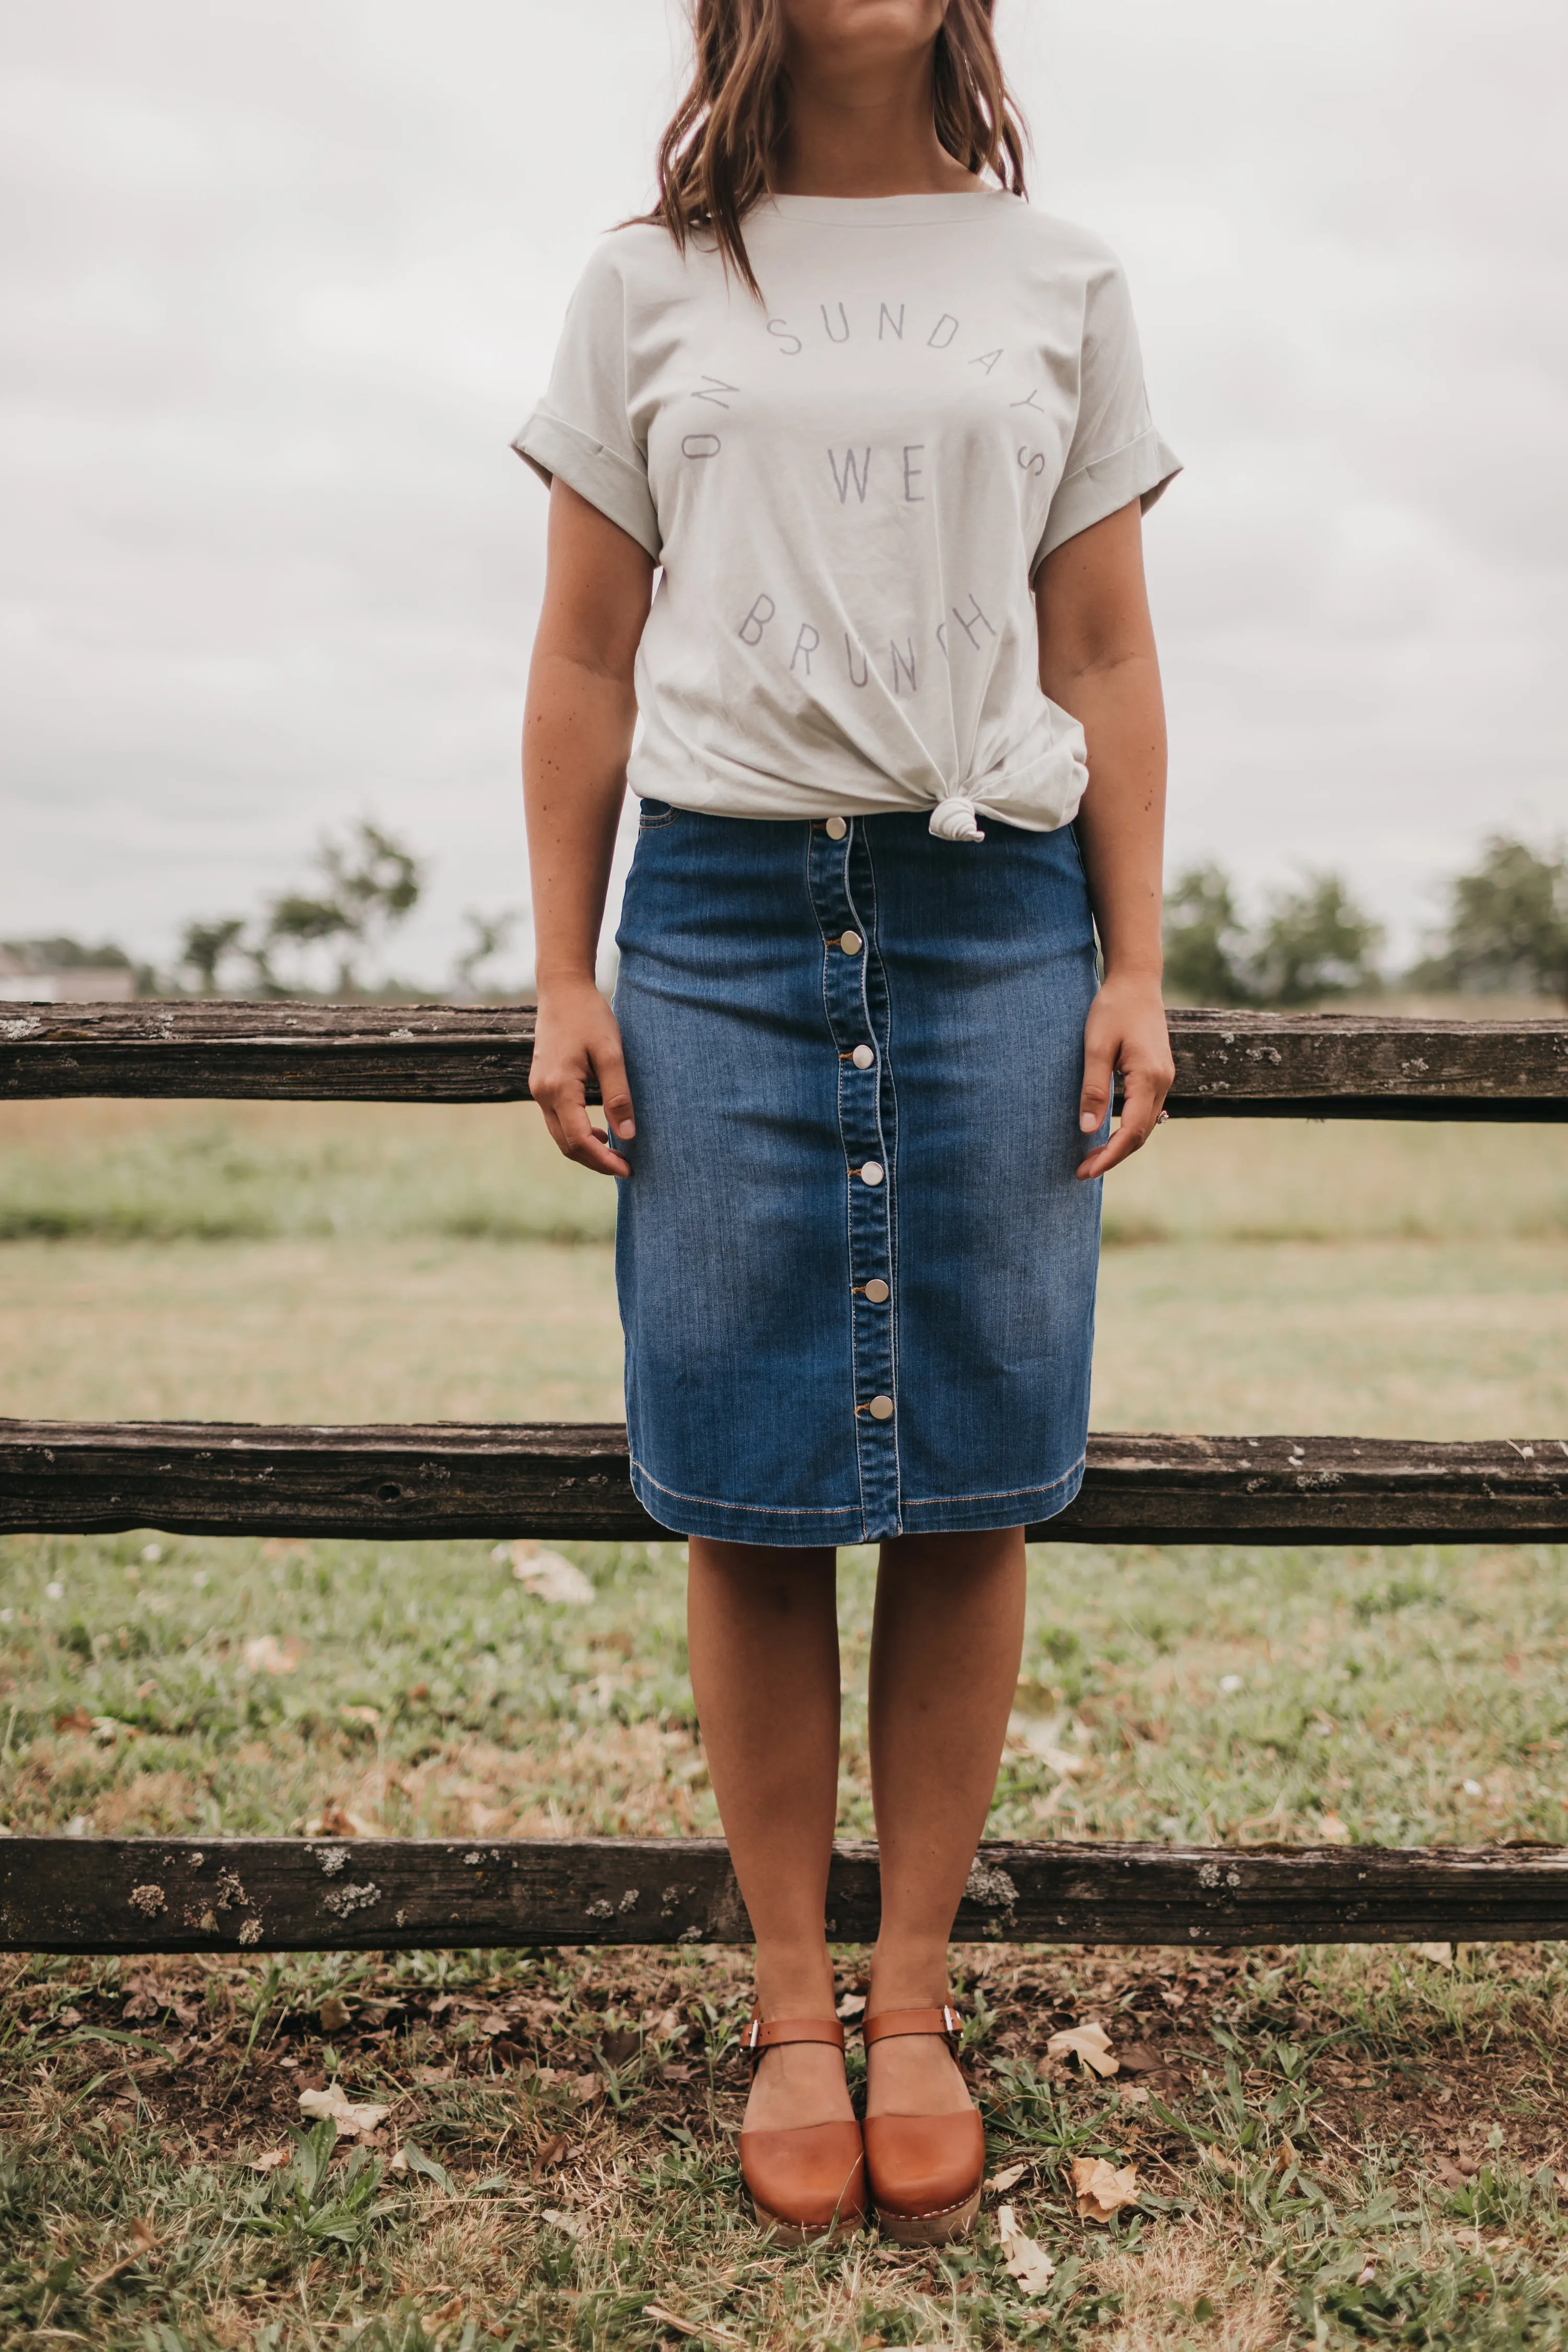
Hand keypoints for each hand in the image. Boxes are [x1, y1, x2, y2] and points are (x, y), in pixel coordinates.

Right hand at [529, 978, 634, 1176]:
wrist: (562, 989)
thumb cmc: (589, 1016)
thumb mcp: (611, 1053)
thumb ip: (618, 1095)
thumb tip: (627, 1136)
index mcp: (558, 1088)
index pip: (580, 1140)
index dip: (604, 1161)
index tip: (628, 1169)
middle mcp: (542, 1093)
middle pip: (566, 1144)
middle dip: (595, 1162)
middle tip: (626, 1167)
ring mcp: (538, 1090)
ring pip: (560, 1135)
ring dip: (586, 1150)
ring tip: (615, 1154)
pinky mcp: (541, 1085)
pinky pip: (557, 1120)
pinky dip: (577, 1133)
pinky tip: (599, 1133)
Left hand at [1076, 972, 1173, 1179]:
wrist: (1136, 982)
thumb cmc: (1113, 1009)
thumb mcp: (1095, 1047)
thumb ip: (1093, 1088)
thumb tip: (1087, 1130)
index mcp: (1148, 1077)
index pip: (1131, 1131)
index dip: (1109, 1156)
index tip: (1086, 1171)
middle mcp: (1162, 1082)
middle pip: (1140, 1134)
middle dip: (1113, 1156)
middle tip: (1082, 1172)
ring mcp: (1164, 1079)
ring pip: (1145, 1125)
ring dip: (1121, 1146)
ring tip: (1092, 1159)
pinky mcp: (1158, 1074)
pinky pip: (1145, 1112)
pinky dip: (1128, 1129)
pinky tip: (1108, 1135)